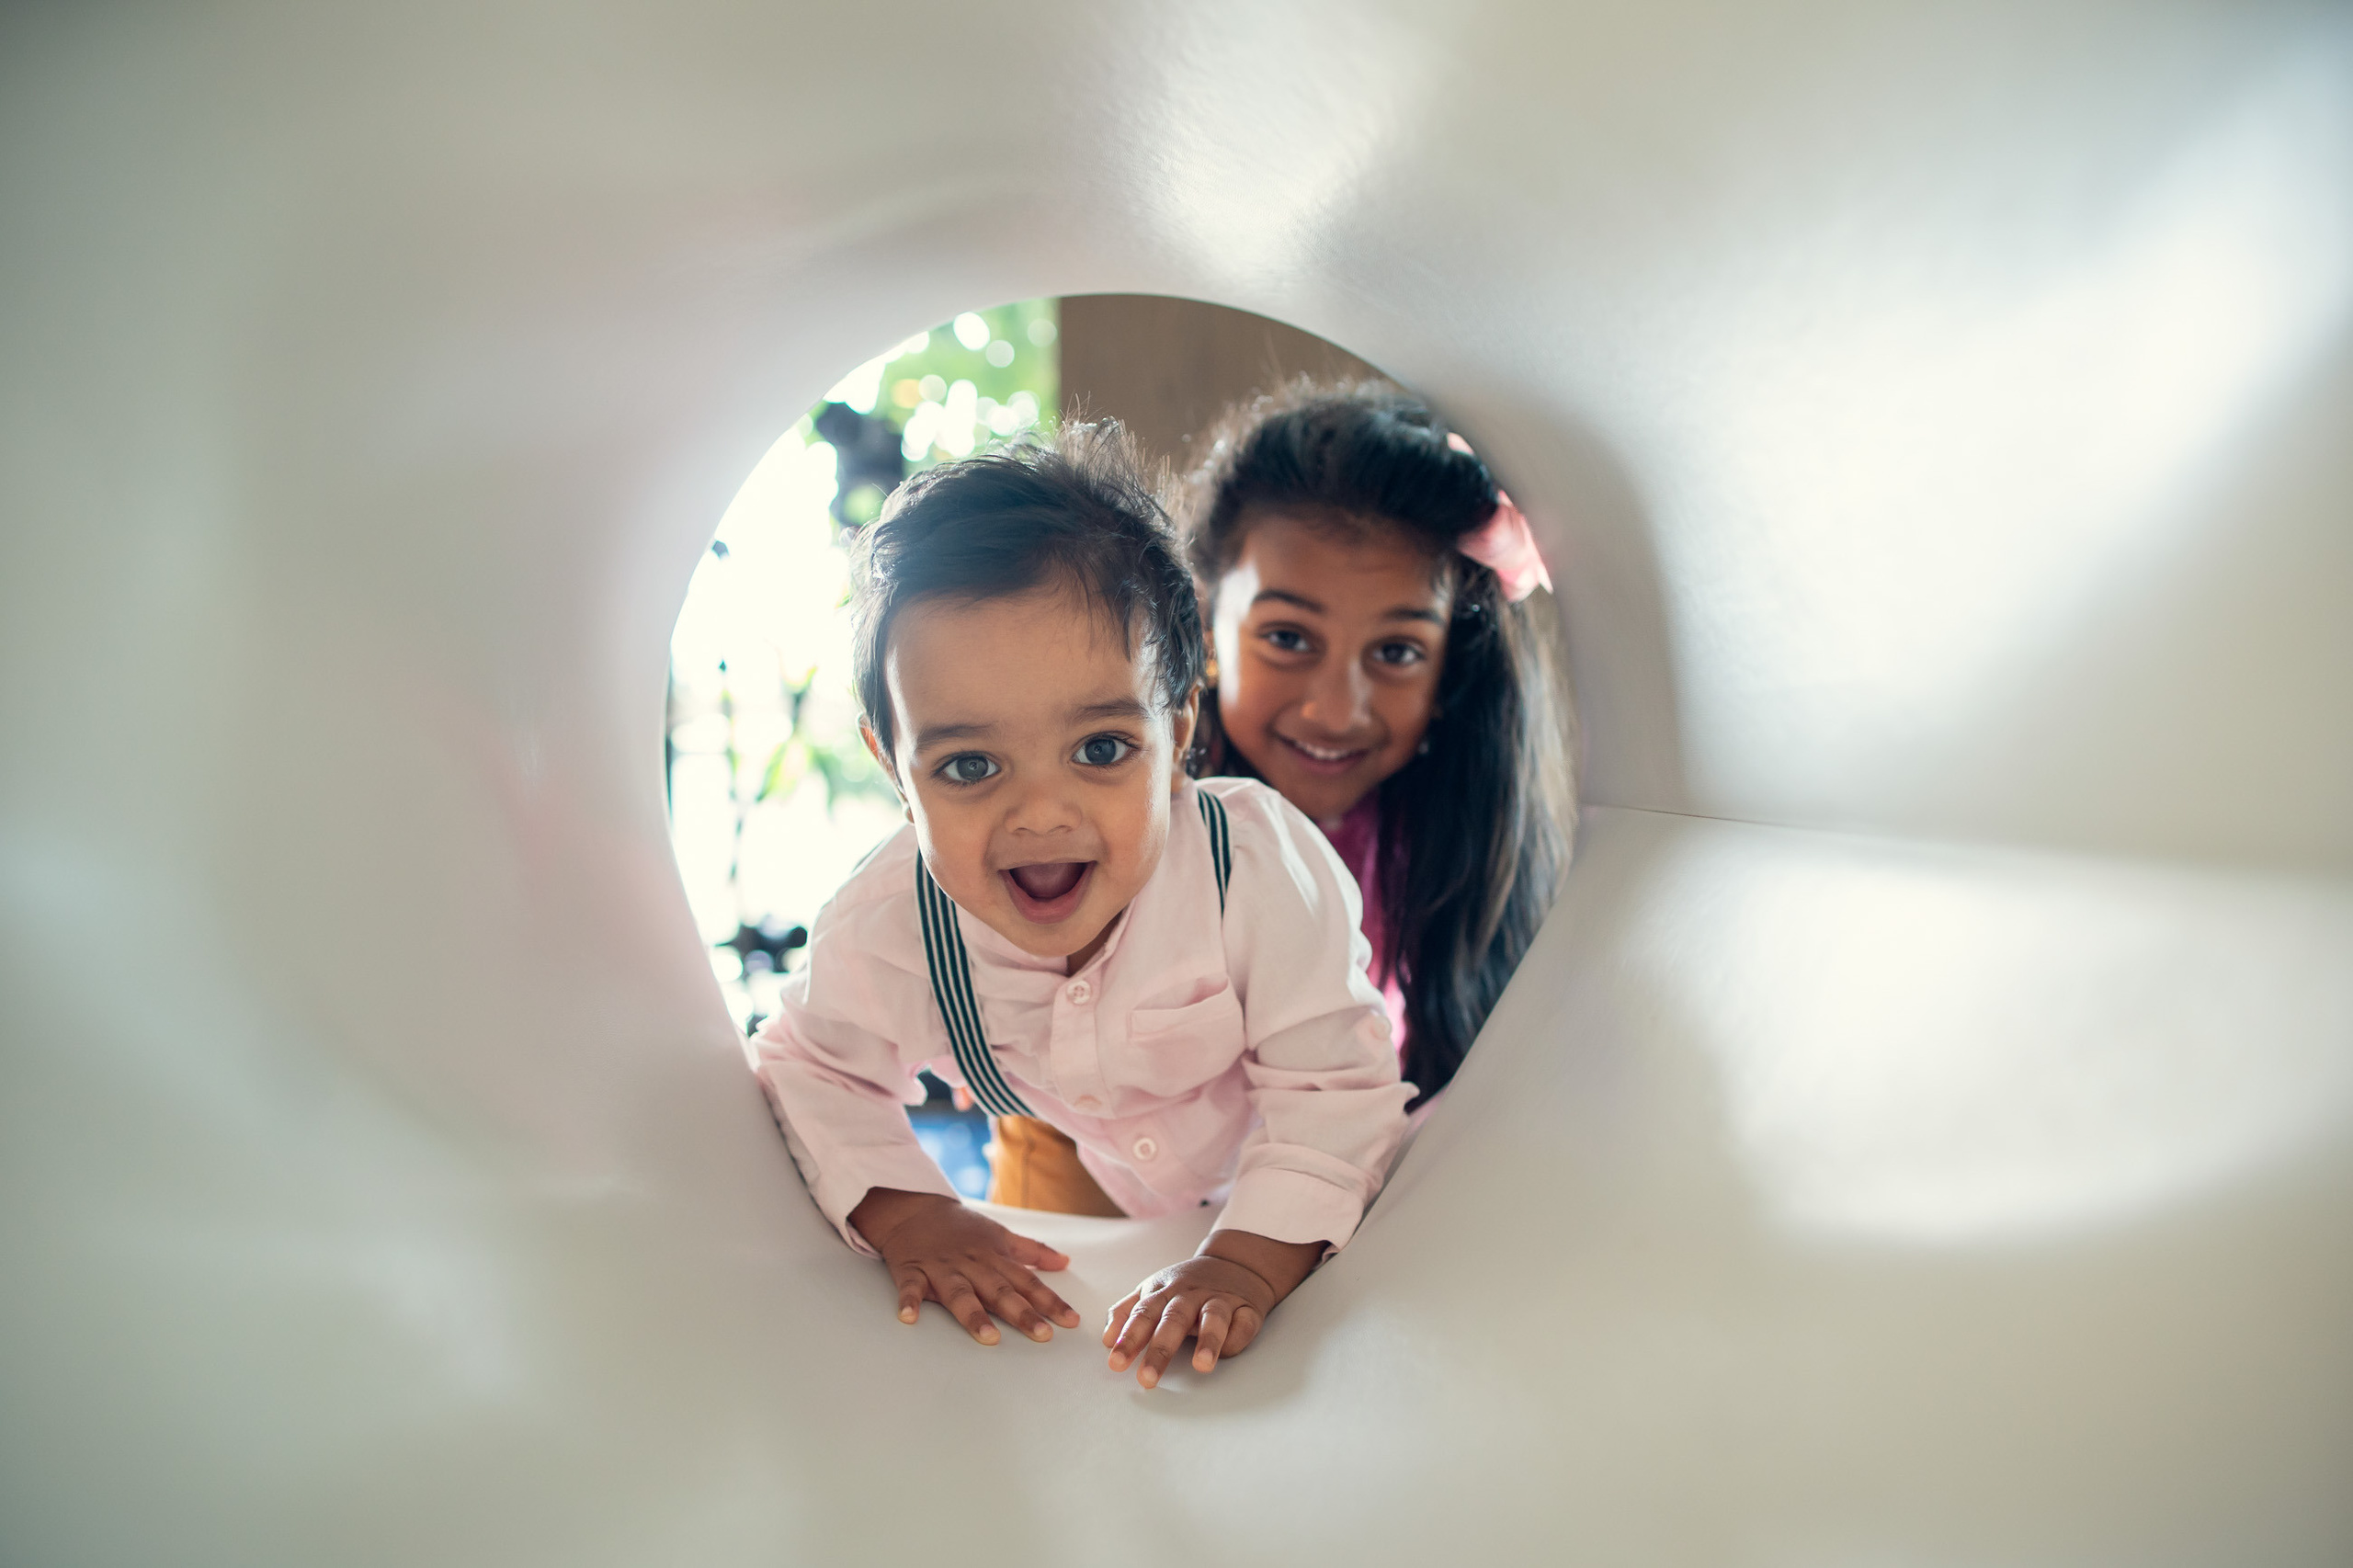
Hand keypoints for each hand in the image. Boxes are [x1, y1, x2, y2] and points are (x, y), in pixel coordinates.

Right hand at [849, 1187, 1082, 1345]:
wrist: (914, 1209)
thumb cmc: (962, 1228)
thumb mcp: (1000, 1235)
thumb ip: (1032, 1251)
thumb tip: (1065, 1262)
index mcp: (994, 1258)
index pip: (1027, 1282)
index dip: (1050, 1302)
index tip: (1071, 1321)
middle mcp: (971, 1265)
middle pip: (999, 1292)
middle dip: (1022, 1313)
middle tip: (1043, 1335)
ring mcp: (941, 1269)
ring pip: (960, 1294)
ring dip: (973, 1315)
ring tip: (989, 1337)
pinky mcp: (911, 1271)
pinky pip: (910, 1287)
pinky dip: (909, 1301)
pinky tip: (909, 1317)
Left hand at [1103, 1229, 1324, 1388]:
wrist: (1236, 1263)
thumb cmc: (1187, 1286)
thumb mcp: (1153, 1291)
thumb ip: (1126, 1312)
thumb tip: (1106, 1340)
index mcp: (1164, 1291)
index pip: (1143, 1315)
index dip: (1129, 1339)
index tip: (1115, 1363)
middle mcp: (1191, 1295)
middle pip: (1174, 1319)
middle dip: (1160, 1349)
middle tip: (1147, 1378)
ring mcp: (1221, 1300)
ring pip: (1214, 1317)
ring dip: (1208, 1340)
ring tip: (1202, 1366)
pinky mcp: (1248, 1309)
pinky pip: (1244, 1323)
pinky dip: (1238, 1338)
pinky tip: (1228, 1352)